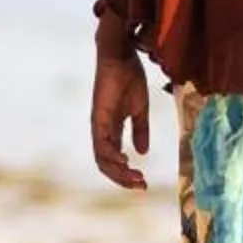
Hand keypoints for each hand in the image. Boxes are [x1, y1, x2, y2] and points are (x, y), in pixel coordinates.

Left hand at [89, 40, 150, 189]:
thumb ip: (140, 131)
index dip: (127, 174)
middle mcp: (102, 131)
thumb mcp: (139, 110)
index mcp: (111, 130)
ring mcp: (99, 125)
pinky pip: (102, 143)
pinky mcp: (99, 118)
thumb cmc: (129, 78)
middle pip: (107, 164)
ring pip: (102, 158)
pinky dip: (112, 156)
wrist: (121, 57)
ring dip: (118, 172)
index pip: (115, 159)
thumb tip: (142, 153)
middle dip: (123, 179)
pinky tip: (125, 161)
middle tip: (141, 186)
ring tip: (135, 178)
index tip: (144, 182)